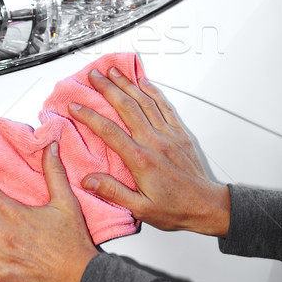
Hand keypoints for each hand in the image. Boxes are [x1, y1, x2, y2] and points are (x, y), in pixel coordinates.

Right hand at [68, 68, 230, 236]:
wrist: (206, 206)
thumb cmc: (175, 209)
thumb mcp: (141, 209)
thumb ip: (113, 192)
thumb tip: (89, 181)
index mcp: (141, 160)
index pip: (109, 131)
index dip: (89, 116)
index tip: (75, 106)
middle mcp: (155, 142)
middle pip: (126, 107)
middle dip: (108, 88)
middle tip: (94, 75)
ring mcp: (168, 134)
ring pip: (145, 101)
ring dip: (127, 84)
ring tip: (114, 72)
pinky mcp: (179, 133)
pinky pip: (165, 106)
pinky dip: (153, 91)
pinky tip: (144, 82)